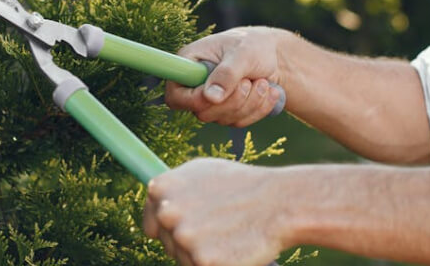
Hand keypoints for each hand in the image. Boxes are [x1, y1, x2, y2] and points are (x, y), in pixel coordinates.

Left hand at [143, 158, 291, 265]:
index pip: (150, 225)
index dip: (171, 230)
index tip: (190, 230)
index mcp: (161, 189)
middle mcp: (167, 212)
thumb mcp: (202, 172)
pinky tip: (232, 250)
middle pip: (167, 244)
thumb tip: (158, 203)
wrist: (279, 203)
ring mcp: (183, 238)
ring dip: (202, 256)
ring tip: (227, 237)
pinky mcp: (202, 261)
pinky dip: (218, 265)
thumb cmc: (243, 186)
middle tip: (218, 231)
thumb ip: (174, 188)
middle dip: (188, 243)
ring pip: (184, 260)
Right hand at [165, 27, 287, 126]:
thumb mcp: (243, 53)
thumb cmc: (253, 45)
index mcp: (189, 63)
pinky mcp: (228, 112)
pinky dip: (259, 108)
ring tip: (263, 82)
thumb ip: (227, 74)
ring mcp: (211, 102)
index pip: (175, 95)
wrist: (273, 55)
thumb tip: (211, 98)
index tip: (217, 95)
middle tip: (249, 81)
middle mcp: (196, 85)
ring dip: (250, 103)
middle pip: (203, 112)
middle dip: (233, 101)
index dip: (194, 101)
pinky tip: (269, 92)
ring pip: (224, 119)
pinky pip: (240, 122)